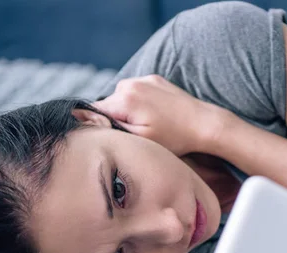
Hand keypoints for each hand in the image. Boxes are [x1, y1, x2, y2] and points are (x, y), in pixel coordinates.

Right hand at [93, 75, 226, 155]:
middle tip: (138, 133)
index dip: (99, 125)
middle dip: (117, 118)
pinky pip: (137, 91)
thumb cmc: (174, 138)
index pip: (94, 110)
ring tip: (150, 123)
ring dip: (129, 111)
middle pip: (108, 104)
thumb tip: (82, 118)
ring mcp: (144, 79)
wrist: (204, 124)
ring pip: (122, 98)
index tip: (114, 135)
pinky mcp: (154, 78)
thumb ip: (110, 128)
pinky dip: (141, 102)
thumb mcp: (139, 140)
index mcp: (124, 100)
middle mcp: (130, 84)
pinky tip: (156, 114)